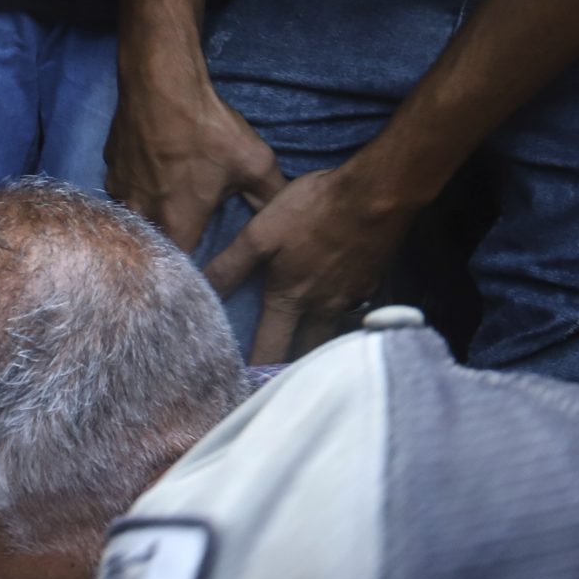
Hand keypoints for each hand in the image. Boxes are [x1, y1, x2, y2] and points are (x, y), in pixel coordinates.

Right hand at [104, 62, 282, 252]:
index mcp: (177, 223)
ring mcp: (120, 192)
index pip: (179, 265)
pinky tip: (149, 172)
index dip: (190, 269)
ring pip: (134, 216)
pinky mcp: (110, 168)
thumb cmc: (207, 130)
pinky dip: (135, 187)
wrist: (161, 85)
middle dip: (167, 243)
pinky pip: (122, 188)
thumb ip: (270, 195)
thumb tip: (286, 216)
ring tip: (163, 203)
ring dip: (148, 215)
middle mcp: (143, 215)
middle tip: (183, 234)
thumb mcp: (253, 162)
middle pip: (152, 243)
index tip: (201, 267)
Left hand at [202, 162, 420, 362]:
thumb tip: (199, 292)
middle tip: (276, 379)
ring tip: (303, 353)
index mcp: (290, 300)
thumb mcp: (260, 234)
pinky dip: (340, 317)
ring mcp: (352, 298)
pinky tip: (333, 309)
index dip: (256, 371)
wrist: (378, 191)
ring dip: (316, 347)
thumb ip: (230, 267)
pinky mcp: (373, 284)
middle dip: (290, 367)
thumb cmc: (313, 208)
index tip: (244, 387)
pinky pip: (354, 311)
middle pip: (304, 352)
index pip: (269, 350)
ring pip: (330, 334)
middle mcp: (322, 308)